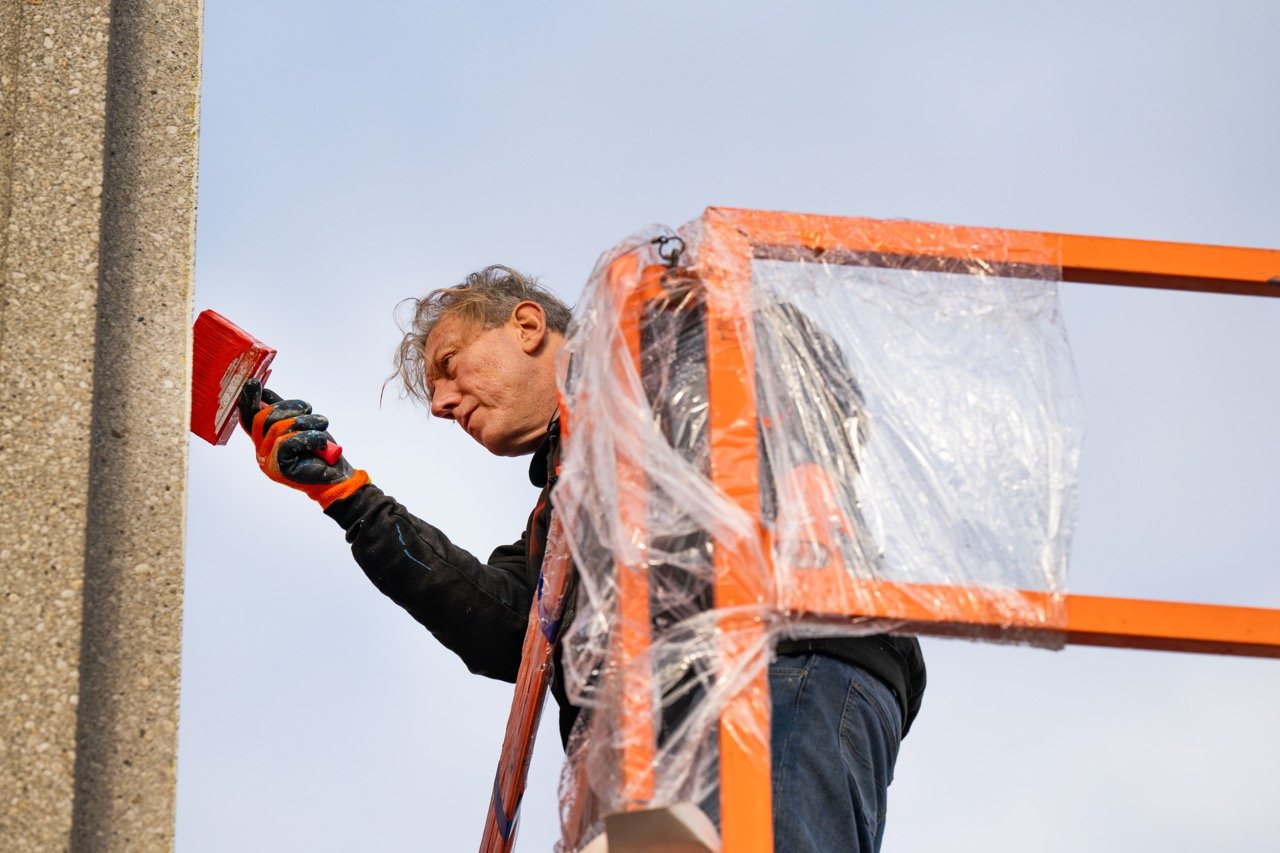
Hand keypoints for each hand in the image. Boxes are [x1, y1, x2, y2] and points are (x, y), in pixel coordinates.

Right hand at [237, 378, 369, 508]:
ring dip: (306, 422)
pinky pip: (288, 442)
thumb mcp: (300, 425)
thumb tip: (265, 392)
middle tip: (309, 409)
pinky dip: (310, 437)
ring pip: (279, 428)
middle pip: (264, 418)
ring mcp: (268, 461)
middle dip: (290, 408)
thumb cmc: (319, 449)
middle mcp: (261, 452)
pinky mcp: (280, 468)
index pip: (249, 418)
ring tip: (322, 425)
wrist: (337, 476)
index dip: (249, 400)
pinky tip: (321, 441)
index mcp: (263, 440)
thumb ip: (283, 411)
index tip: (253, 382)